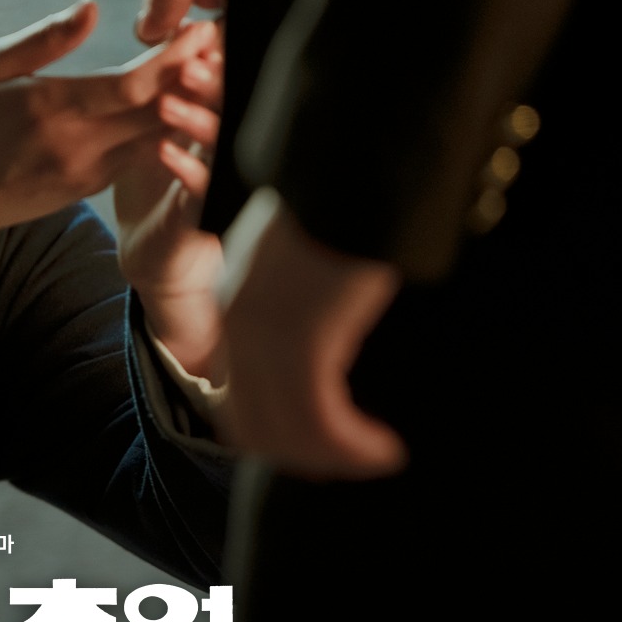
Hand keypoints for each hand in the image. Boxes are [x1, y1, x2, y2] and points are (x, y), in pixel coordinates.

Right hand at [0, 0, 209, 254]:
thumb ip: (43, 40)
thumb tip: (92, 6)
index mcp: (51, 109)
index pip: (134, 86)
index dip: (177, 58)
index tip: (205, 28)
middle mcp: (77, 147)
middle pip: (159, 113)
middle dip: (198, 78)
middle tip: (232, 44)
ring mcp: (87, 174)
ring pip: (157, 139)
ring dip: (190, 108)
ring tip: (220, 70)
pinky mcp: (90, 190)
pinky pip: (141, 157)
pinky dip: (168, 131)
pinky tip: (188, 105)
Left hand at [114, 19, 226, 379]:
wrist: (152, 254)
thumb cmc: (153, 183)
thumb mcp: (156, 124)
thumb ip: (167, 81)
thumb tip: (177, 25)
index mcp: (214, 121)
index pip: (226, 81)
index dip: (219, 55)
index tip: (204, 28)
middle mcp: (225, 150)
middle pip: (232, 106)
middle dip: (215, 80)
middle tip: (192, 57)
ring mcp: (219, 185)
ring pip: (220, 146)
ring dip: (198, 121)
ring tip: (169, 100)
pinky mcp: (203, 220)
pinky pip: (201, 194)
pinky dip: (185, 170)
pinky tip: (164, 151)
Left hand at [214, 190, 406, 476]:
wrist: (354, 159)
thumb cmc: (347, 199)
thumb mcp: (312, 255)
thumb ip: (310, 298)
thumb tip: (333, 328)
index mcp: (236, 301)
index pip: (240, 396)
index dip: (281, 434)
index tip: (330, 444)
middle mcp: (238, 321)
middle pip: (255, 423)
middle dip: (305, 455)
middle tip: (356, 461)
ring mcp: (265, 332)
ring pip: (287, 431)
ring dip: (334, 457)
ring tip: (378, 458)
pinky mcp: (302, 337)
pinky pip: (319, 419)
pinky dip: (351, 445)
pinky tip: (385, 450)